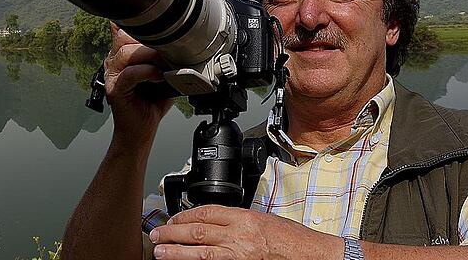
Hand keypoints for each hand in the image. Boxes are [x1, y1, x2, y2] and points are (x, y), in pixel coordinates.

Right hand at [104, 23, 173, 144]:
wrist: (141, 130)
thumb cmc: (151, 103)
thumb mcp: (162, 73)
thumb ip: (164, 56)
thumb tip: (182, 42)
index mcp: (122, 55)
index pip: (127, 30)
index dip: (145, 28)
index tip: (166, 32)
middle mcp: (114, 63)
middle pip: (125, 38)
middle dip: (149, 40)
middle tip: (168, 49)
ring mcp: (112, 76)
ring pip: (126, 53)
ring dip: (150, 55)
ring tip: (164, 64)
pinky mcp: (115, 89)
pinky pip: (129, 74)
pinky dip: (146, 72)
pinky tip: (158, 76)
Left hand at [149, 205, 338, 259]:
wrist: (311, 255)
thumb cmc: (291, 239)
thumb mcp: (262, 219)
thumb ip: (237, 220)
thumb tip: (210, 222)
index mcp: (245, 218)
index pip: (206, 212)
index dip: (185, 215)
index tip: (173, 219)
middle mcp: (240, 236)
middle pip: (197, 231)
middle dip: (173, 233)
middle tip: (156, 235)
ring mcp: (239, 256)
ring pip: (200, 253)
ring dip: (176, 253)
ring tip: (160, 252)